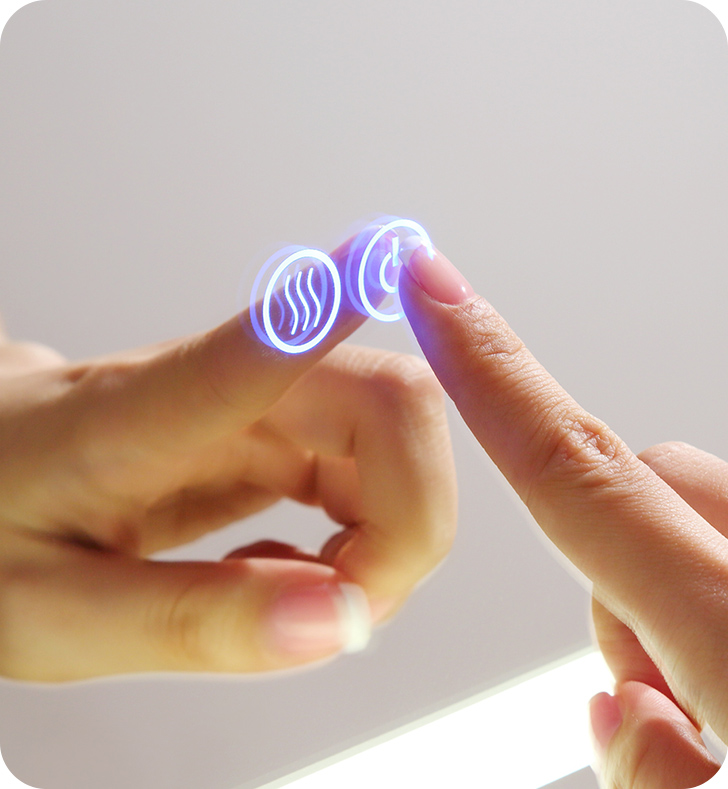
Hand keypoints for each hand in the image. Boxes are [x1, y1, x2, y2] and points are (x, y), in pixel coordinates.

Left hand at [0, 238, 456, 681]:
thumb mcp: (57, 616)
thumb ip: (195, 622)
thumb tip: (337, 620)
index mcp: (133, 415)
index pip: (259, 347)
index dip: (339, 309)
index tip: (400, 260)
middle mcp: (214, 389)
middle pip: (387, 403)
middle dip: (407, 522)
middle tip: (349, 606)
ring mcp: (251, 403)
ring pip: (393, 437)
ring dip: (390, 534)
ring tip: (310, 602)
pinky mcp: (268, 432)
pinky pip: (363, 470)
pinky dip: (362, 537)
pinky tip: (292, 573)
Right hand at [399, 246, 725, 787]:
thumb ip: (651, 770)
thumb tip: (629, 712)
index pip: (573, 470)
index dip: (488, 372)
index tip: (438, 293)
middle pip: (641, 486)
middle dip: (620, 574)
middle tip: (677, 699)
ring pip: (696, 516)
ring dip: (683, 603)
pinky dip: (725, 600)